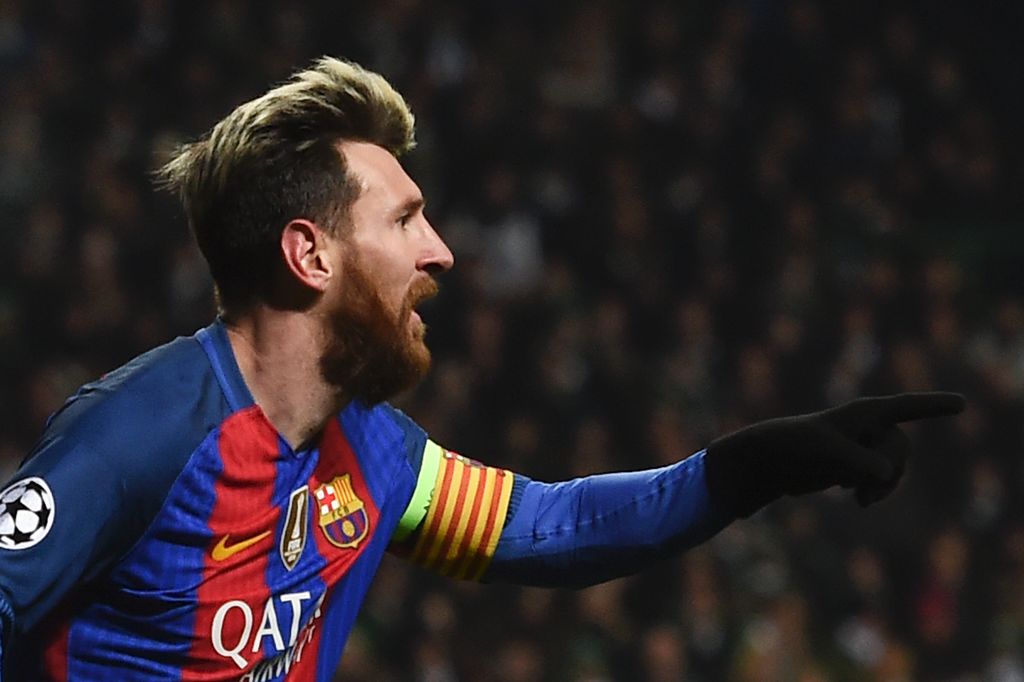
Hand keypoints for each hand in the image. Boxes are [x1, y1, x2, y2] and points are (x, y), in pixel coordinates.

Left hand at [704, 392, 965, 516]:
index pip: (906, 407)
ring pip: (895, 467)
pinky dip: (876, 491)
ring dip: (884, 486)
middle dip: (889, 471)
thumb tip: (887, 472)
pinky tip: (857, 500)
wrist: (770, 462)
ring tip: (860, 501)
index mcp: (864, 412)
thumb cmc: (793, 445)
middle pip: (901, 449)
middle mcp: (869, 426)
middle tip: (859, 491)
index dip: (934, 405)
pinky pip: (883, 480)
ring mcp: (865, 446)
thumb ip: (857, 460)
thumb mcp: (824, 451)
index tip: (962, 403)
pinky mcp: (857, 466)